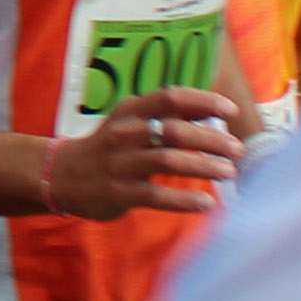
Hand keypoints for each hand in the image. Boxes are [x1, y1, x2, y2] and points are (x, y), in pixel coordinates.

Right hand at [44, 87, 240, 219]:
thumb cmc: (111, 147)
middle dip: (210, 139)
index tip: (232, 110)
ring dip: (203, 166)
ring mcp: (120, 163)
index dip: (203, 100)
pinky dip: (184, 200)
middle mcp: (124, 133)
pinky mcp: (118, 192)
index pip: (170, 97)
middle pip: (173, 130)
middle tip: (238, 149)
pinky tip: (207, 203)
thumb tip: (215, 107)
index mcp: (130, 111)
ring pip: (167, 161)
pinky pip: (155, 196)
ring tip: (229, 172)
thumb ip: (170, 116)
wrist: (63, 175)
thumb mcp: (133, 123)